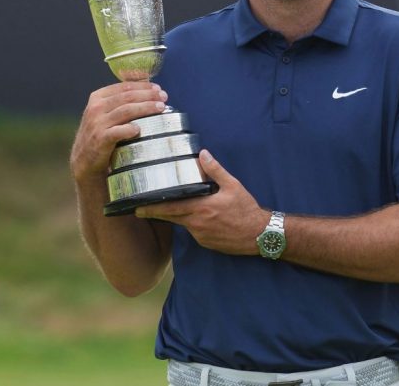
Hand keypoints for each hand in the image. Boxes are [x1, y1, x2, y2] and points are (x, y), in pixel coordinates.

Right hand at [70, 82, 167, 181]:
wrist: (85, 161)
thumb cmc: (101, 136)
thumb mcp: (104, 115)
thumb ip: (119, 104)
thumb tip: (148, 93)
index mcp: (97, 98)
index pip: (124, 87)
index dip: (143, 86)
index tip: (158, 89)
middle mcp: (96, 108)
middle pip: (127, 97)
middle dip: (148, 95)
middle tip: (164, 97)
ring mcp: (97, 123)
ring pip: (126, 110)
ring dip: (145, 108)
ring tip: (160, 108)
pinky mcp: (100, 139)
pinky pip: (118, 132)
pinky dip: (129, 129)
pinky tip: (139, 129)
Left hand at [135, 149, 268, 255]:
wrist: (260, 235)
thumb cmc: (246, 210)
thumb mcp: (233, 186)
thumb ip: (215, 170)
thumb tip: (203, 154)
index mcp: (201, 209)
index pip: (170, 208)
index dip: (152, 208)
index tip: (137, 207)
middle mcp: (197, 224)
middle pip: (170, 217)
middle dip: (154, 213)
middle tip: (139, 209)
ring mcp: (200, 236)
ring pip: (182, 224)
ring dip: (175, 217)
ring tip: (167, 208)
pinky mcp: (206, 243)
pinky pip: (193, 231)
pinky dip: (190, 224)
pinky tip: (195, 217)